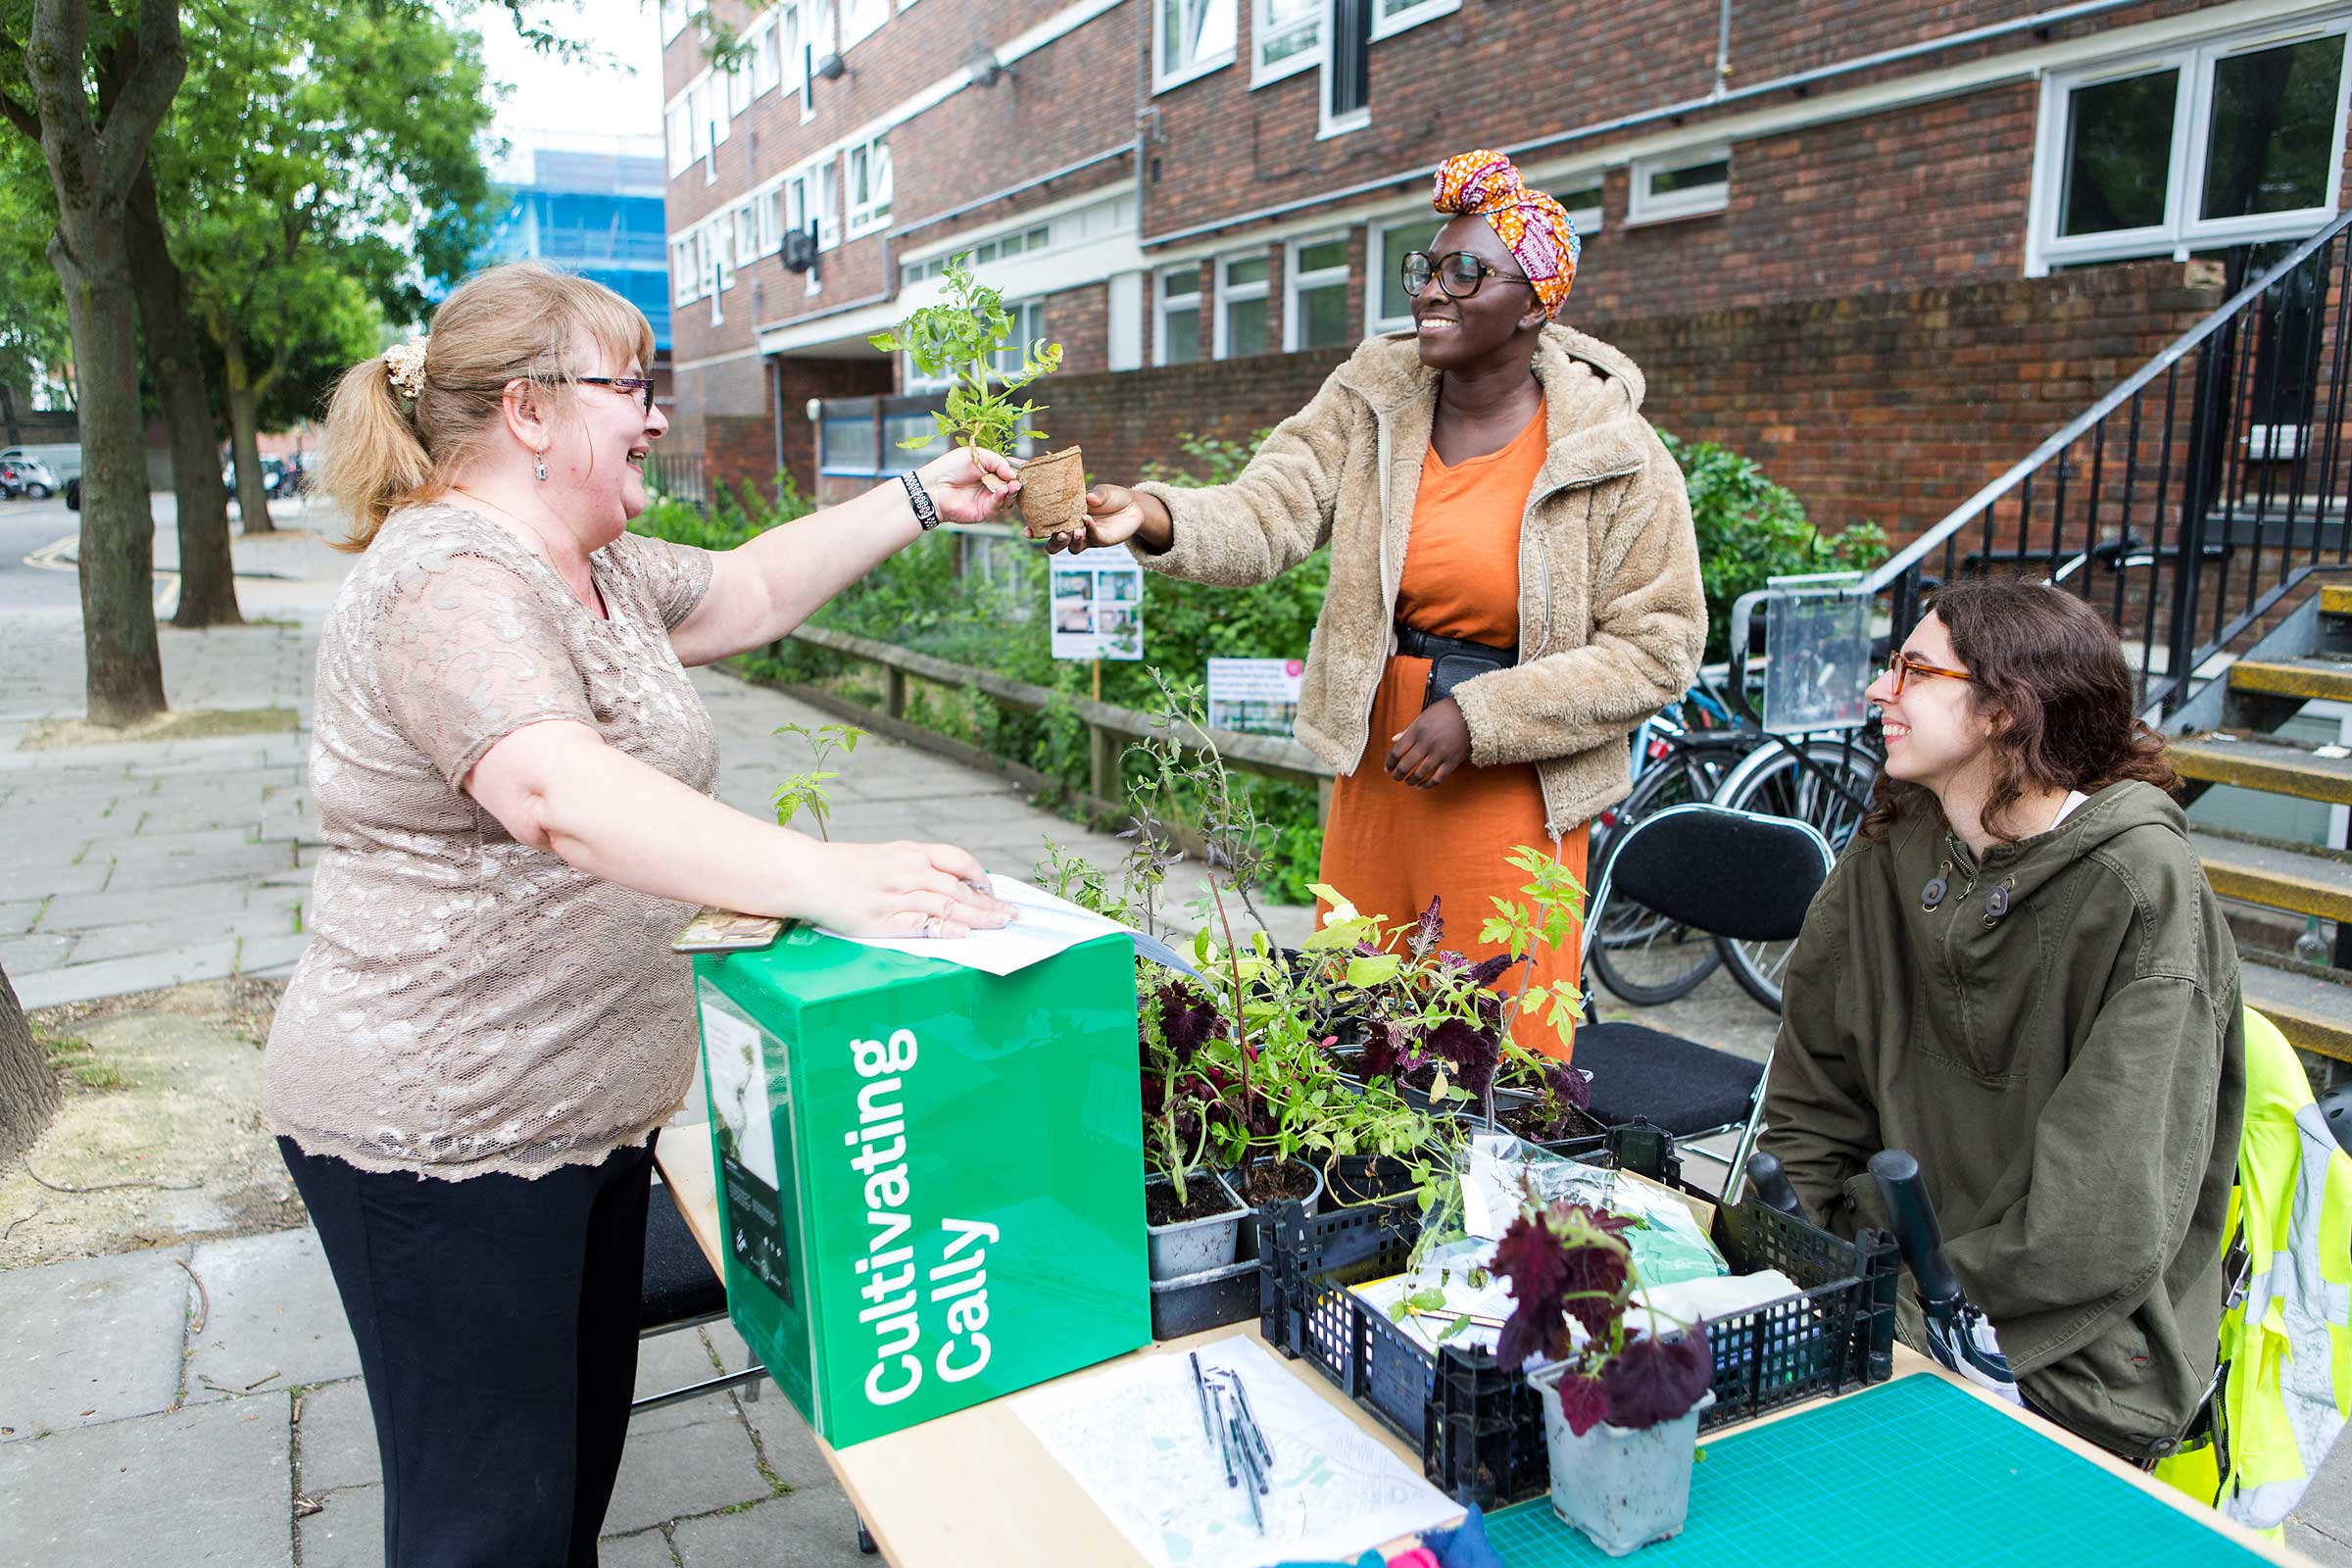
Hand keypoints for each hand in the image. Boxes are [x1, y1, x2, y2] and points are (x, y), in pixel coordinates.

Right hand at [803, 840, 1017, 938]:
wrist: (807, 874)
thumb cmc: (847, 868)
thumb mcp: (887, 857)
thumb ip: (919, 869)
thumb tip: (955, 886)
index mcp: (910, 852)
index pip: (958, 860)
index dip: (981, 877)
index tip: (995, 892)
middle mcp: (907, 871)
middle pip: (959, 888)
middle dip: (990, 903)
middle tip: (1013, 916)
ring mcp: (895, 896)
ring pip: (947, 905)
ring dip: (978, 917)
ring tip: (1000, 925)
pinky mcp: (881, 920)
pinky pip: (921, 925)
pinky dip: (945, 928)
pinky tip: (964, 933)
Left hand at [917, 446, 1023, 525]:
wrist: (934, 486)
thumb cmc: (950, 468)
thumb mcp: (976, 455)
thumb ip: (997, 461)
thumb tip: (1013, 474)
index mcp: (990, 470)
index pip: (1010, 470)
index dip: (1019, 469)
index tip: (1029, 467)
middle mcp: (991, 485)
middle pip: (1013, 484)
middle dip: (1019, 481)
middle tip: (1022, 478)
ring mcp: (988, 499)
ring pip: (1009, 497)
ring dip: (1012, 490)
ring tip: (1011, 485)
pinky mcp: (984, 511)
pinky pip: (998, 505)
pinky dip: (1002, 497)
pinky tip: (1001, 490)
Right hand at [1041, 483, 1145, 554]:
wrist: (1133, 506)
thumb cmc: (1111, 497)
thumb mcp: (1100, 491)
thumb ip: (1093, 494)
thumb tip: (1087, 498)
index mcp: (1065, 517)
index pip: (1046, 528)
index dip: (1035, 531)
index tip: (1028, 532)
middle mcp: (1073, 530)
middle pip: (1055, 546)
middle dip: (1053, 542)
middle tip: (1058, 532)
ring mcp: (1087, 538)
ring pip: (1072, 548)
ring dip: (1071, 540)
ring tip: (1075, 530)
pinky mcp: (1101, 541)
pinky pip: (1092, 538)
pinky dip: (1089, 529)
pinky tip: (1088, 519)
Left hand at [1385, 698, 1470, 788]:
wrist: (1471, 713)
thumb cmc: (1445, 712)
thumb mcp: (1423, 716)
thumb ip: (1408, 730)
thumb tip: (1394, 740)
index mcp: (1417, 731)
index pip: (1397, 752)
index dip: (1390, 763)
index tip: (1387, 769)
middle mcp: (1426, 743)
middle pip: (1406, 765)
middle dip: (1398, 775)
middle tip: (1396, 777)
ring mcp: (1440, 753)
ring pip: (1420, 773)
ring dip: (1411, 781)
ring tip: (1408, 782)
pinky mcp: (1452, 760)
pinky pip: (1438, 778)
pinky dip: (1428, 785)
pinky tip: (1421, 786)